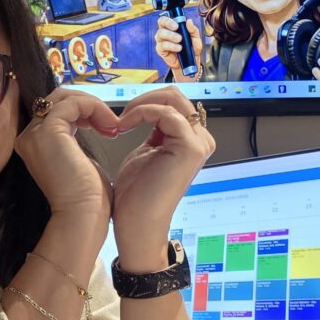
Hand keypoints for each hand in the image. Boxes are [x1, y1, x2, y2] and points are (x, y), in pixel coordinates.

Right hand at [14, 90, 118, 220]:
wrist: (83, 216)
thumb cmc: (87, 199)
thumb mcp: (80, 160)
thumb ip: (76, 140)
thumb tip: (89, 120)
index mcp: (34, 144)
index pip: (57, 111)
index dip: (85, 112)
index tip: (108, 129)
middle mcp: (29, 136)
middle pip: (58, 99)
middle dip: (88, 105)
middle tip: (112, 125)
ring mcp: (35, 133)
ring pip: (65, 97)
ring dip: (94, 106)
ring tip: (113, 126)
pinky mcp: (48, 130)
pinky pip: (73, 103)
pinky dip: (95, 108)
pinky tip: (109, 127)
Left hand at [112, 87, 215, 270]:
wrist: (137, 223)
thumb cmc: (136, 194)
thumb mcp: (146, 152)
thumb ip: (154, 131)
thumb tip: (148, 109)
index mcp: (190, 140)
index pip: (172, 102)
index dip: (143, 102)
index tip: (118, 118)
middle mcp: (200, 139)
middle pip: (175, 95)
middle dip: (142, 99)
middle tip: (118, 116)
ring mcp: (199, 142)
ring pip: (172, 99)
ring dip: (140, 105)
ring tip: (119, 122)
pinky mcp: (190, 147)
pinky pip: (165, 113)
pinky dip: (141, 113)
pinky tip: (123, 126)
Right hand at [153, 16, 203, 81]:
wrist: (189, 63)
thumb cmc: (191, 49)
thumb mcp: (196, 39)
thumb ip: (193, 30)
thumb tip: (189, 21)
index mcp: (173, 26)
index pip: (167, 17)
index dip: (170, 18)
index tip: (178, 23)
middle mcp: (165, 32)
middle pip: (161, 22)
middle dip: (168, 23)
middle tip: (176, 28)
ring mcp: (162, 41)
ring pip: (160, 33)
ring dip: (170, 35)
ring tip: (180, 40)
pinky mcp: (160, 50)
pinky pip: (162, 45)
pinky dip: (171, 46)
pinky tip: (178, 48)